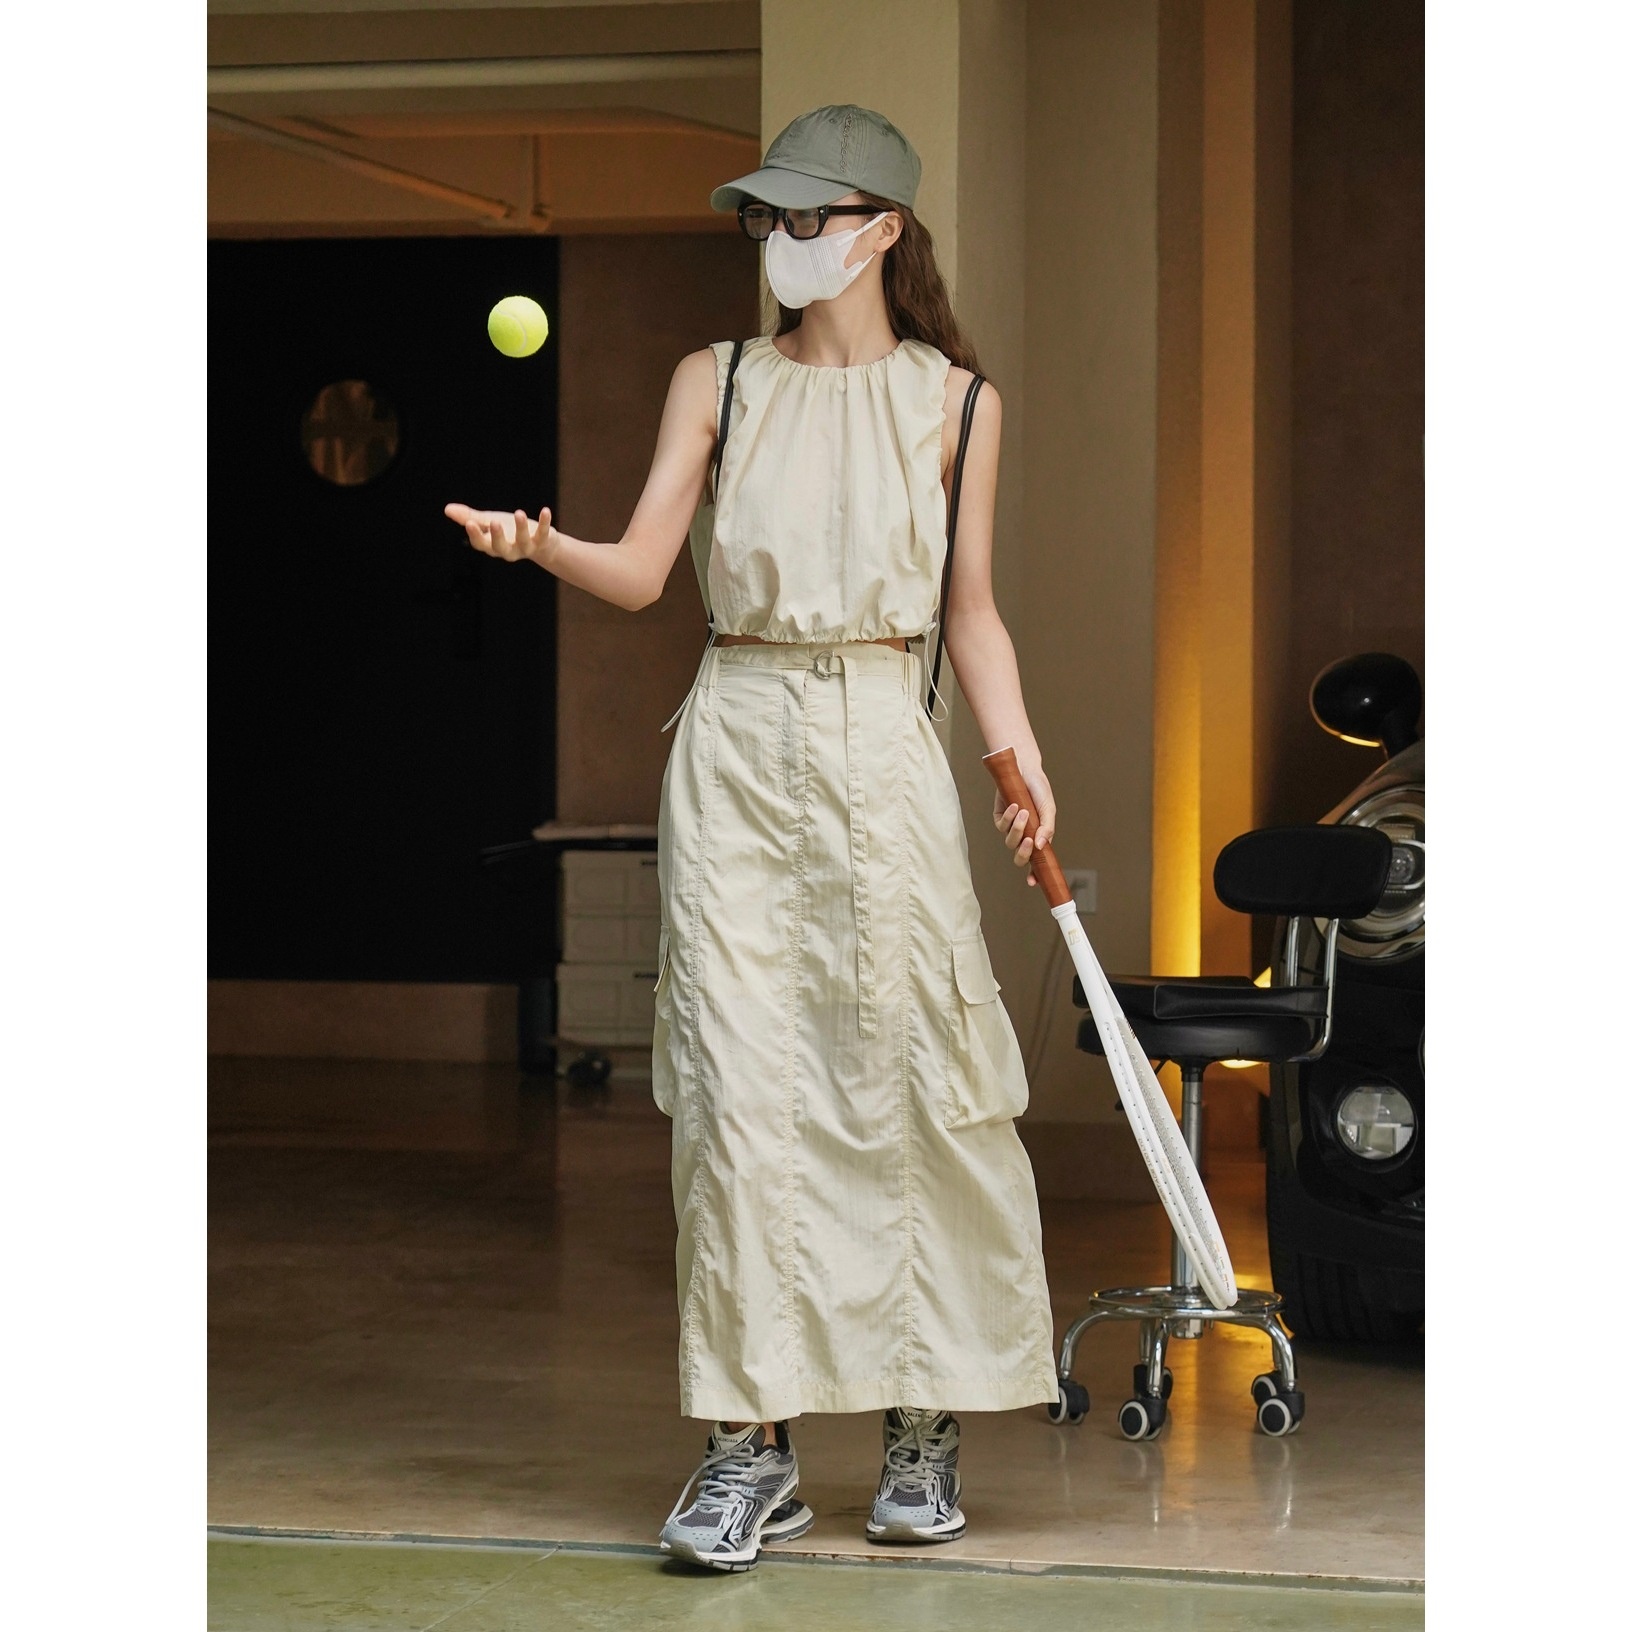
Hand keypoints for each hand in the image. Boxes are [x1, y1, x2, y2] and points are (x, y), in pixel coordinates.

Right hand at [444, 503, 555, 564]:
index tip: (469, 523)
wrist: (540, 542)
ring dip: (521, 528)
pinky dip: (544, 523)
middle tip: (494, 522)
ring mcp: (525, 548)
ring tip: (518, 512)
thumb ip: (470, 517)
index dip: (475, 535)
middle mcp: (508, 550)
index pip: (480, 544)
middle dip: (497, 536)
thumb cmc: (509, 530)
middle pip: (500, 547)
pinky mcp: (542, 541)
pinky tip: (545, 510)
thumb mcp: (489, 521)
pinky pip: (543, 533)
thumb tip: (447, 509)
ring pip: (522, 541)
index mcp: (492, 546)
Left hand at [993, 760, 1056, 887]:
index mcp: (1039, 837)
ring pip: (1010, 841)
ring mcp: (1011, 828)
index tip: (1032, 882)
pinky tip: (1015, 806)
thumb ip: (1047, 828)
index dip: (1034, 875)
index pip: (1036, 861)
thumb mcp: (1048, 809)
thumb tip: (1040, 846)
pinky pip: (1001, 825)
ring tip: (1024, 812)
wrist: (1025, 770)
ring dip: (1016, 829)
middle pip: (1020, 857)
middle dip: (1022, 853)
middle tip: (1028, 840)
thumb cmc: (1039, 790)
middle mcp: (1024, 836)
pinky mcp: (999, 818)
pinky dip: (1008, 817)